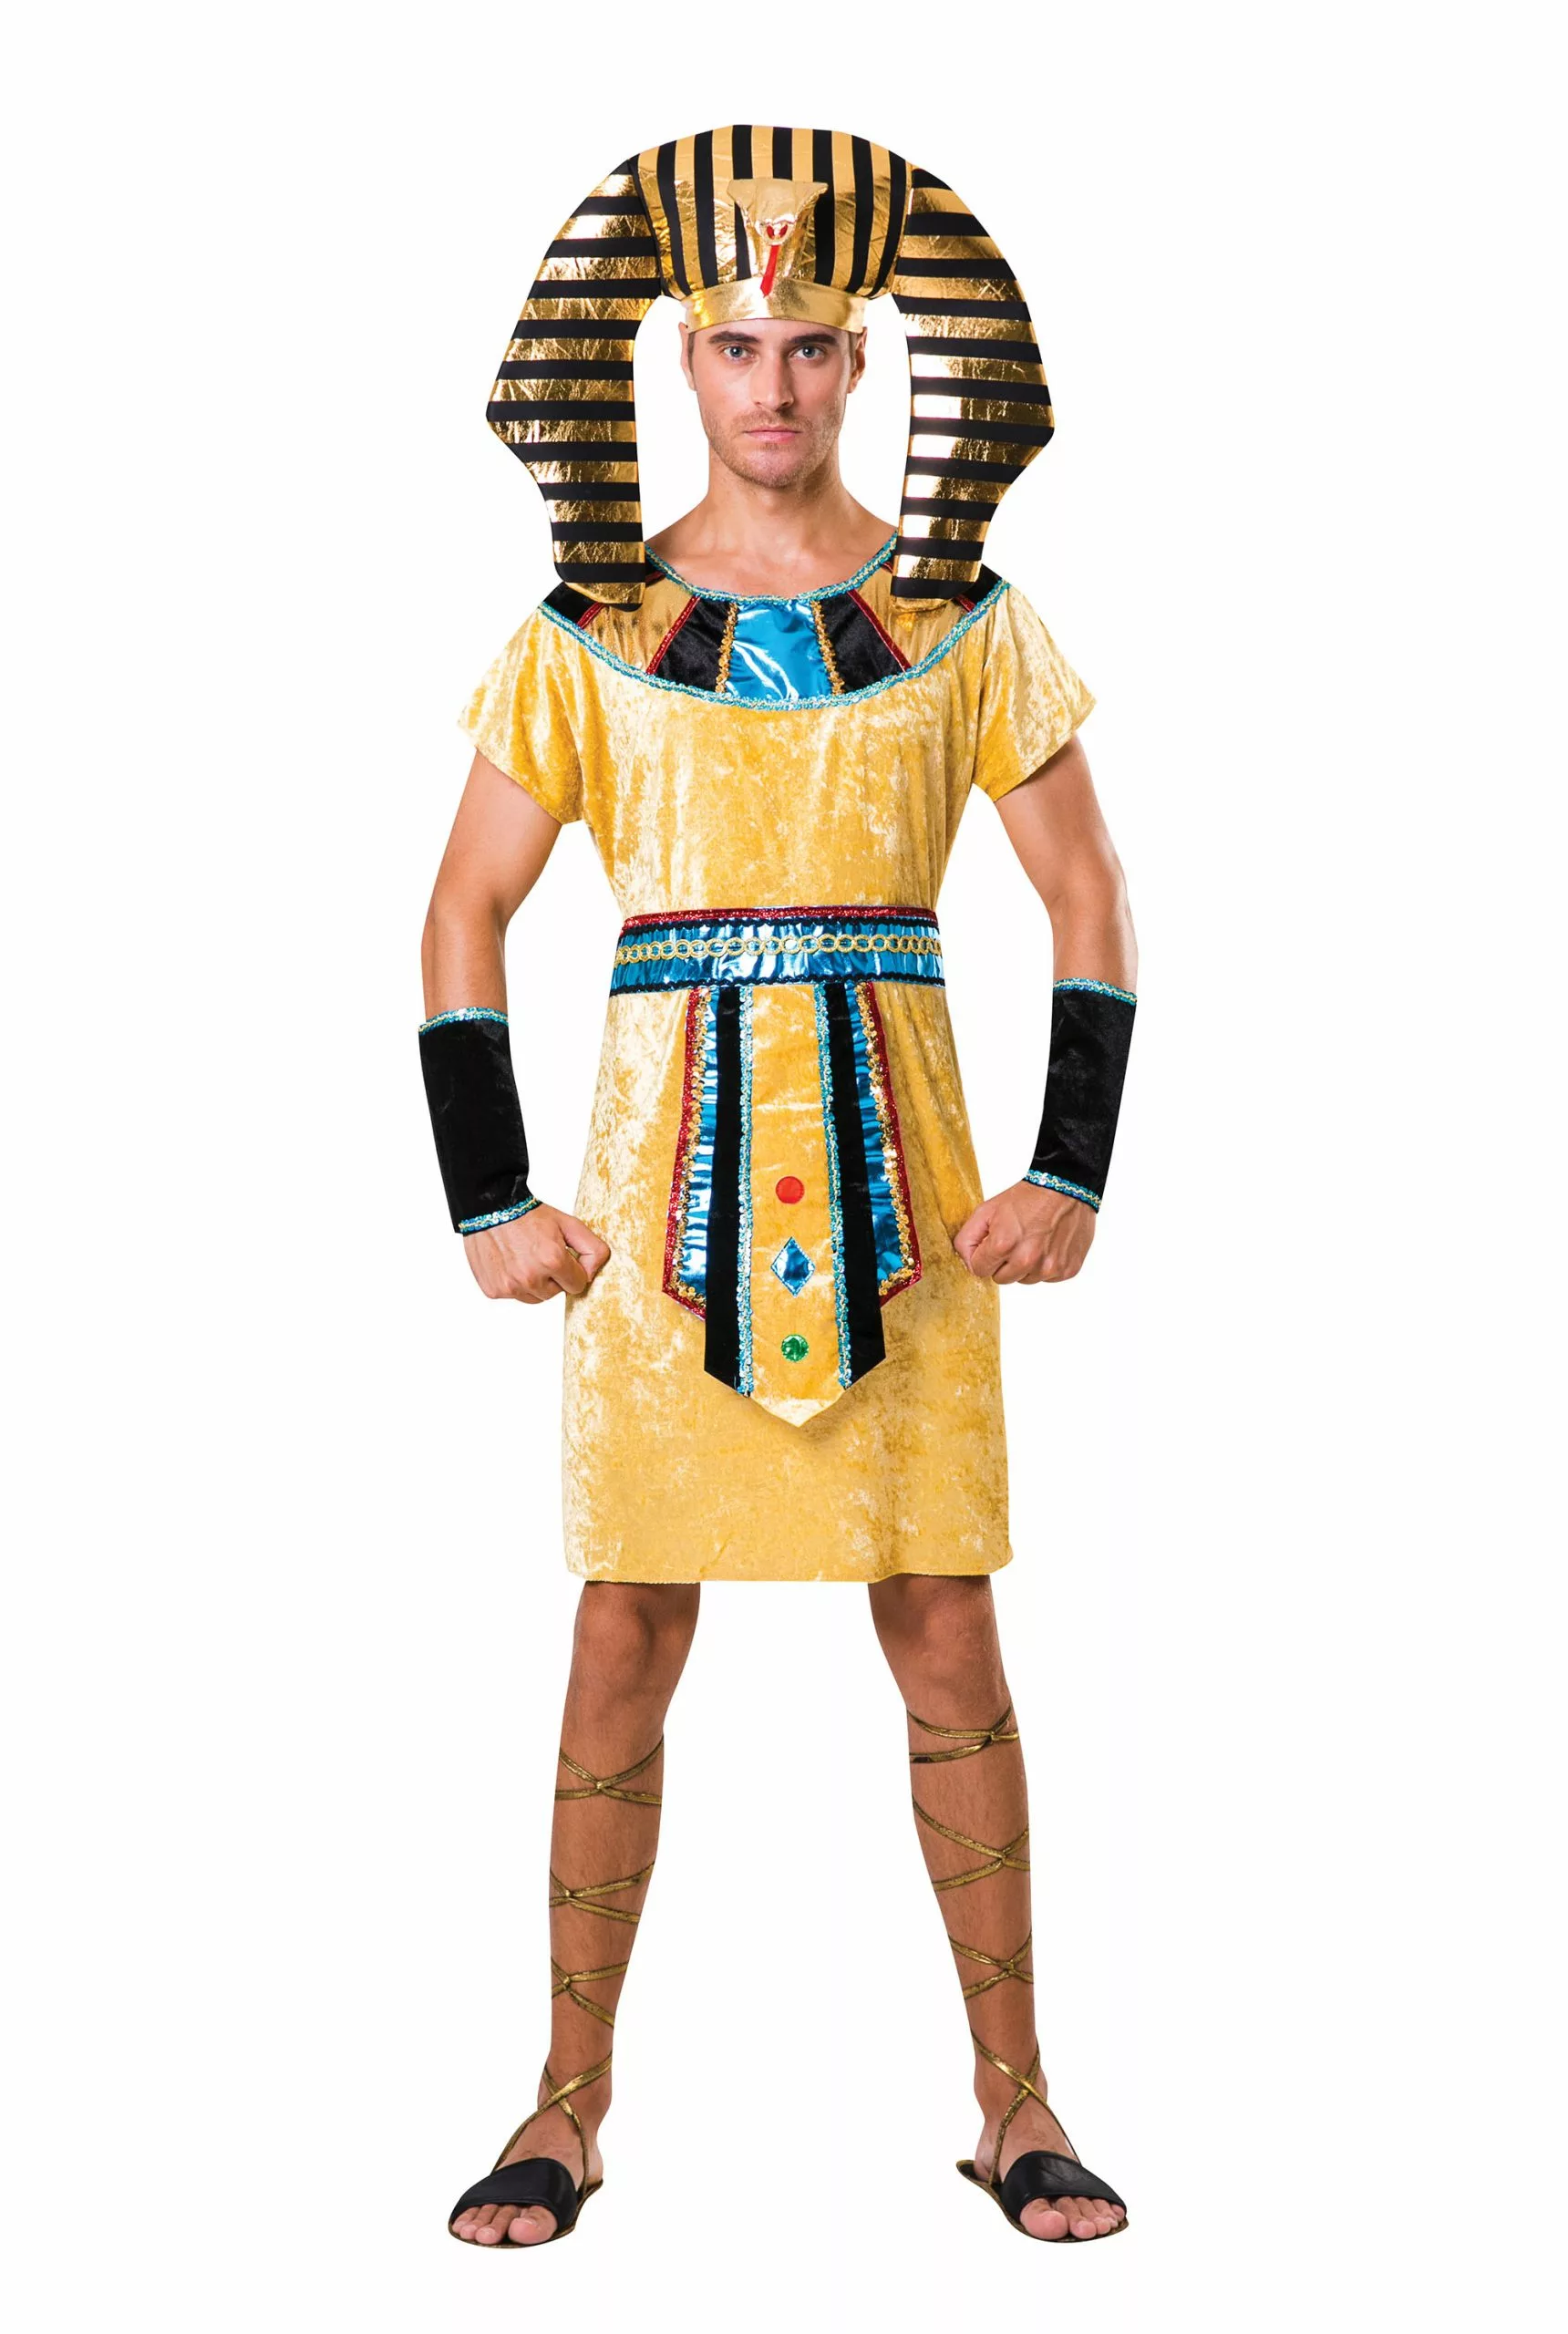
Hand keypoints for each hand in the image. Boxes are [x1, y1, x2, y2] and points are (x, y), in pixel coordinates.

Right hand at [463, 1205, 610, 1302]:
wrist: (491, 1208)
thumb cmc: (529, 1215)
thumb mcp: (569, 1223)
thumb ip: (593, 1248)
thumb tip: (592, 1274)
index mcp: (552, 1260)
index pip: (578, 1285)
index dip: (572, 1270)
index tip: (562, 1256)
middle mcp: (530, 1277)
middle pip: (556, 1293)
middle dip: (553, 1277)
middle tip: (541, 1254)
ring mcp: (510, 1286)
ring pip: (535, 1298)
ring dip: (535, 1283)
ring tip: (525, 1258)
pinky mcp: (494, 1290)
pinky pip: (514, 1295)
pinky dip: (514, 1283)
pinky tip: (510, 1263)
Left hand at [954, 1180, 1095, 1283]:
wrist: (1066, 1187)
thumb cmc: (1027, 1197)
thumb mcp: (987, 1210)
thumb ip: (967, 1238)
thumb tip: (966, 1261)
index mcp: (1003, 1245)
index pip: (979, 1270)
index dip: (983, 1256)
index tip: (992, 1244)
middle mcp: (1027, 1260)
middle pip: (1001, 1279)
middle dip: (1003, 1263)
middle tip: (1014, 1240)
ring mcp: (1050, 1267)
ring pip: (1025, 1280)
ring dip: (1025, 1266)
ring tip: (1033, 1241)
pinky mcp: (1067, 1270)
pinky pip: (1047, 1278)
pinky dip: (1045, 1265)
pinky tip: (1049, 1244)